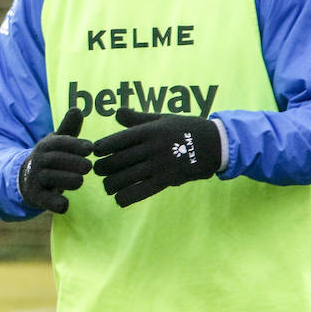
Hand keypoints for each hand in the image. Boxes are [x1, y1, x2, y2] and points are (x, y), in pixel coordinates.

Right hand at [18, 108, 93, 212]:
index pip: (59, 142)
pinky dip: (54, 203)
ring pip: (50, 178)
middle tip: (89, 166)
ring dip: (65, 179)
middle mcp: (38, 161)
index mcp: (45, 146)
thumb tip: (78, 109)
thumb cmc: (50, 159)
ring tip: (80, 181)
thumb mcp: (57, 143)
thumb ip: (68, 129)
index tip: (91, 148)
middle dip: (71, 162)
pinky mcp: (36, 197)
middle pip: (54, 160)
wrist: (26, 180)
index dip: (74, 144)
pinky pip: (45, 200)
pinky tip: (65, 204)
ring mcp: (36, 179)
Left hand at [92, 108, 220, 206]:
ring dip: (110, 185)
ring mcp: (160, 164)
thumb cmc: (185, 128)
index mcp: (148, 130)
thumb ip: (137, 118)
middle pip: (117, 161)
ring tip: (107, 186)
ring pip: (126, 178)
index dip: (100, 147)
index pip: (116, 140)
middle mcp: (152, 147)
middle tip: (97, 171)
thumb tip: (116, 112)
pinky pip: (142, 191)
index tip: (94, 152)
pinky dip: (126, 197)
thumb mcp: (162, 118)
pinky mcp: (168, 179)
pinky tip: (118, 200)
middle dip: (102, 168)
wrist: (216, 143)